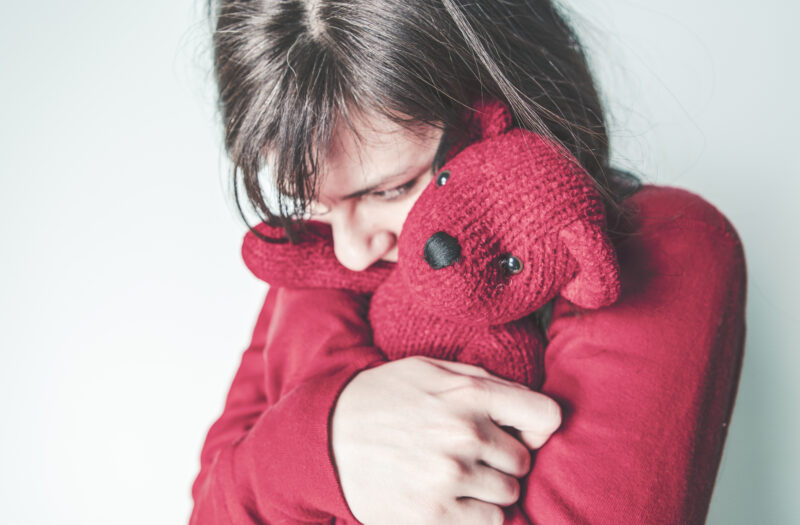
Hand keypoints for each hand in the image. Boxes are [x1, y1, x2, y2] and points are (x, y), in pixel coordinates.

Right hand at [331, 356, 560, 524]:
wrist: (327, 436)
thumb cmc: (383, 398)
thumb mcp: (430, 370)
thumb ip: (483, 381)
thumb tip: (526, 406)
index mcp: (469, 394)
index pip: (546, 415)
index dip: (537, 427)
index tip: (519, 432)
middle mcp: (465, 434)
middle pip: (523, 461)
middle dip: (502, 460)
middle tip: (469, 455)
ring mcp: (450, 477)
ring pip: (508, 495)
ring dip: (488, 490)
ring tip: (454, 476)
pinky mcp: (434, 514)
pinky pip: (490, 523)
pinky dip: (476, 515)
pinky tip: (450, 498)